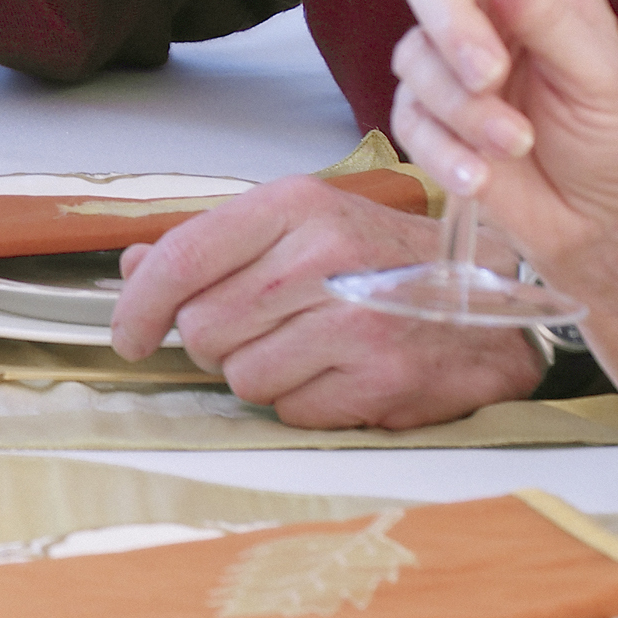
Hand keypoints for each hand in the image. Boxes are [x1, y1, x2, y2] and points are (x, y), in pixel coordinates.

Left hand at [103, 173, 557, 429]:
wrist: (488, 303)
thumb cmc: (384, 261)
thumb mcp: (301, 227)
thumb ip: (215, 245)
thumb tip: (134, 268)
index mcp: (296, 206)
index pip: (183, 258)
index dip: (140, 305)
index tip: (129, 335)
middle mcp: (323, 257)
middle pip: (203, 328)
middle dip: (213, 343)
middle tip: (258, 331)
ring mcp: (355, 320)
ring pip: (240, 377)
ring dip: (258, 375)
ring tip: (305, 349)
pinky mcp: (380, 378)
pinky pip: (289, 411)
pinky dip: (300, 402)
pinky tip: (335, 373)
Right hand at [379, 0, 617, 338]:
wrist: (600, 226)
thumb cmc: (613, 139)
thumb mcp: (601, 75)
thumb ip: (548, 15)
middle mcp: (484, 12)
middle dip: (452, 28)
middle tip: (488, 75)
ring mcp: (448, 67)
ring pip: (414, 59)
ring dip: (464, 110)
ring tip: (514, 145)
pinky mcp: (427, 122)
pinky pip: (407, 122)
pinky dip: (442, 151)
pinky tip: (479, 177)